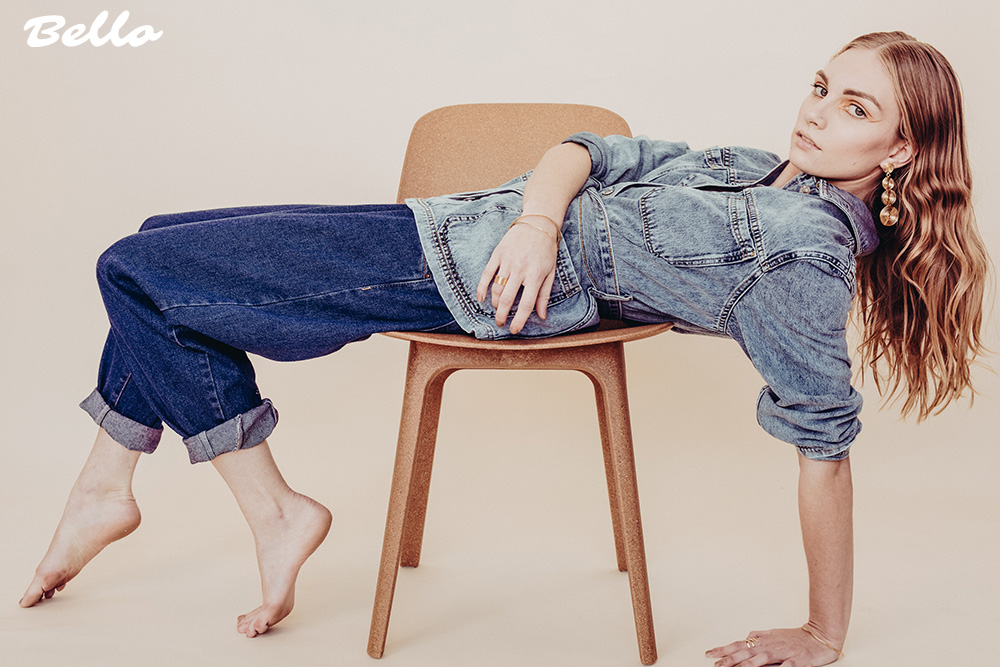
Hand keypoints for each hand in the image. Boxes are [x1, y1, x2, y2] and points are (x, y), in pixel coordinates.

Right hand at [475, 221, 557, 333]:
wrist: (538, 223)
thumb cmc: (546, 249)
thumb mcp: (551, 272)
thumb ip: (545, 295)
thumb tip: (541, 316)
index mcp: (536, 275)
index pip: (526, 303)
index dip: (519, 319)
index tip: (514, 330)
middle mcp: (520, 269)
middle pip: (508, 299)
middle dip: (502, 315)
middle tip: (501, 323)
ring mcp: (507, 261)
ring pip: (496, 288)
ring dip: (494, 303)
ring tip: (496, 310)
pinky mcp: (498, 254)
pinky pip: (486, 274)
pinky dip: (482, 287)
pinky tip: (481, 298)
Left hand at [705, 626, 842, 666]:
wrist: (820, 636)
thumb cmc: (796, 637)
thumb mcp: (774, 634)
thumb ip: (759, 636)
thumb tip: (746, 637)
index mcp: (763, 641)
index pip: (739, 645)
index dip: (724, 650)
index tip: (710, 654)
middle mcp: (770, 646)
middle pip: (746, 653)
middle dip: (730, 659)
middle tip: (717, 665)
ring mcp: (783, 653)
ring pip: (762, 659)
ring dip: (748, 665)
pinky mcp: (797, 660)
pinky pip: (786, 666)